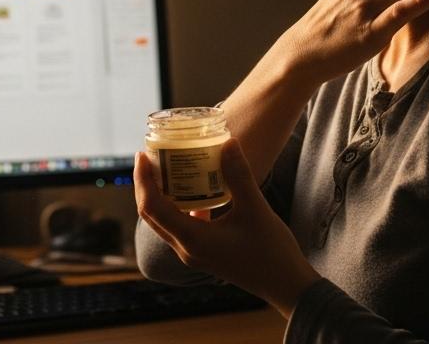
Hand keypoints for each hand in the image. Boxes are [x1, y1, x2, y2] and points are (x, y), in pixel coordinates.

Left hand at [135, 140, 321, 316]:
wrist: (286, 286)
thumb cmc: (271, 251)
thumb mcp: (255, 209)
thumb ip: (239, 176)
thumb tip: (227, 142)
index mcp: (192, 239)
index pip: (152, 206)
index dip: (143, 180)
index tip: (143, 155)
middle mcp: (185, 249)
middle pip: (151, 215)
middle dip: (146, 185)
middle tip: (150, 157)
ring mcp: (193, 254)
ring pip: (164, 222)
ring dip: (159, 197)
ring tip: (165, 170)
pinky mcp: (202, 254)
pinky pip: (180, 227)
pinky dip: (178, 207)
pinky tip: (192, 191)